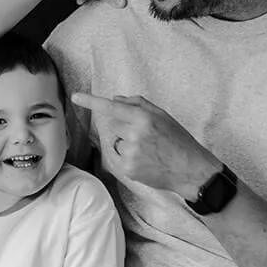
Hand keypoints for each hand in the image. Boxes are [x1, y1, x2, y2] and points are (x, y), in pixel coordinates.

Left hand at [72, 92, 220, 197]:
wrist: (191, 170)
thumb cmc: (178, 140)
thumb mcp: (163, 116)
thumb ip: (138, 104)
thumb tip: (115, 99)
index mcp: (144, 118)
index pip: (112, 107)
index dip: (92, 101)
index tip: (75, 96)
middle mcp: (135, 135)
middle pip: (114, 126)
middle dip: (125, 129)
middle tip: (147, 138)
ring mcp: (130, 153)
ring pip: (116, 143)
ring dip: (127, 145)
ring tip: (149, 151)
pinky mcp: (128, 169)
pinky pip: (119, 158)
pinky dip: (129, 159)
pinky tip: (146, 162)